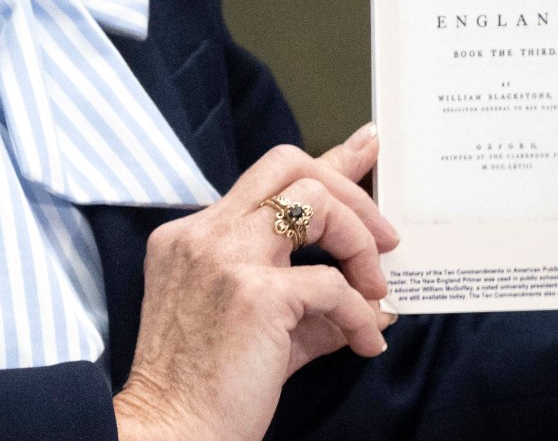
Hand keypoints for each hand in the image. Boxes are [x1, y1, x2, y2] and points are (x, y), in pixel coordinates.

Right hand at [114, 126, 399, 440]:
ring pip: (313, 203)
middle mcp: (205, 234)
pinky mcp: (255, 294)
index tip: (366, 145)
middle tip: (384, 236)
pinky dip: (360, 312)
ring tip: (376, 289)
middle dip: (348, 189)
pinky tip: (367, 341)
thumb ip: (312, 302)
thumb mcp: (260, 330)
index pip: (267, 179)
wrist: (172, 434)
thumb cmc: (205, 390)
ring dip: (359, 243)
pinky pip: (332, 284)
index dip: (325, 161)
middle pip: (288, 165)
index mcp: (193, 237)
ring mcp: (226, 258)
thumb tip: (375, 300)